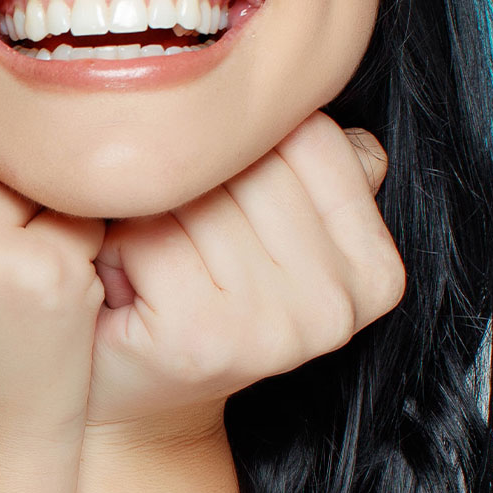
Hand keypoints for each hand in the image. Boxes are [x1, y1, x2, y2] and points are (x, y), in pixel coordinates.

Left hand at [84, 112, 404, 435]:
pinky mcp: (208, 339)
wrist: (133, 406)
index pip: (307, 136)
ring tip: (143, 255)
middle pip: (249, 162)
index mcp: (377, 270)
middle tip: (166, 230)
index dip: (236, 149)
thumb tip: (309, 86)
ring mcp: (281, 327)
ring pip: (196, 194)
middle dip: (189, 178)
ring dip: (145, 210)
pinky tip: (119, 278)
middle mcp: (342, 305)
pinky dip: (114, 243)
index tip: (216, 200)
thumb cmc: (189, 295)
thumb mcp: (265, 226)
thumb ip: (303, 162)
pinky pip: (149, 233)